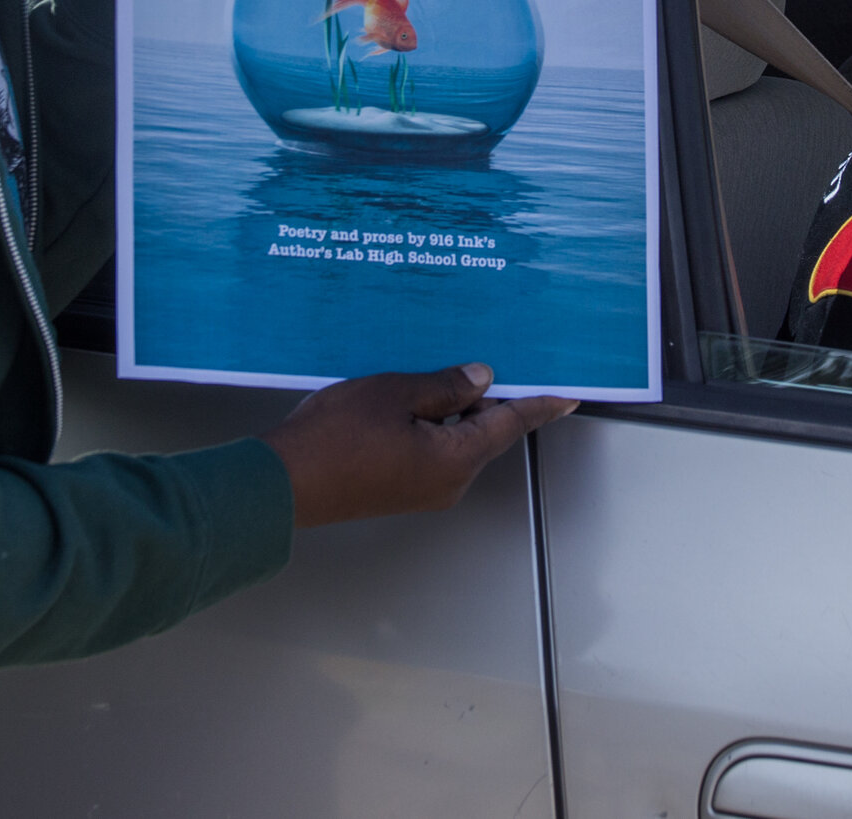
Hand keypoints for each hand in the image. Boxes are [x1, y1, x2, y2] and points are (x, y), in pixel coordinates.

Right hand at [260, 364, 576, 527]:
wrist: (282, 484)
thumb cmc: (334, 440)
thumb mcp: (395, 393)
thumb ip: (444, 385)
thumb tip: (479, 380)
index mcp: (456, 458)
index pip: (512, 423)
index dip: (541, 405)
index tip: (569, 396)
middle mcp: (449, 482)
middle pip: (484, 431)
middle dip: (484, 397)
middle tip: (478, 360)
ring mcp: (423, 491)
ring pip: (456, 440)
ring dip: (451, 409)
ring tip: (431, 372)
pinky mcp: (400, 490)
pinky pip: (432, 451)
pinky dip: (431, 424)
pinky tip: (409, 400)